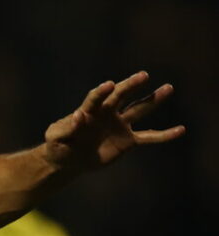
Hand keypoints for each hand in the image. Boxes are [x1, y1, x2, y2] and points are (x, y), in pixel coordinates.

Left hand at [43, 71, 184, 172]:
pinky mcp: (128, 141)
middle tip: (143, 76)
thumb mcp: (55, 137)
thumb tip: (78, 116)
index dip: (102, 91)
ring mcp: (120, 126)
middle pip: (121, 96)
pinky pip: (149, 137)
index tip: (110, 85)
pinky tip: (180, 130)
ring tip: (168, 88)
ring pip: (139, 110)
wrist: (67, 160)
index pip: (96, 97)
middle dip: (131, 85)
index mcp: (89, 110)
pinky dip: (164, 135)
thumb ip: (65, 127)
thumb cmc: (58, 145)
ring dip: (153, 100)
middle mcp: (107, 113)